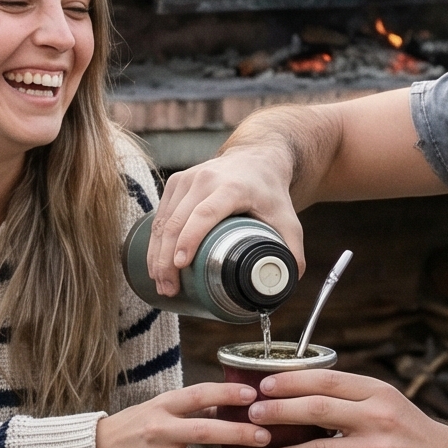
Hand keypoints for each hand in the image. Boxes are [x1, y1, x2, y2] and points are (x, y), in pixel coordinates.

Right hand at [96, 384, 269, 447]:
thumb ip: (193, 405)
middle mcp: (159, 431)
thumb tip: (233, 402)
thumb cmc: (134, 426)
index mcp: (161, 406)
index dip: (226, 393)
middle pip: (204, 432)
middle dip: (237, 434)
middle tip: (265, 436)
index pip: (198, 395)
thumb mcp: (158, 406)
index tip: (253, 395)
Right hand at [146, 147, 305, 296]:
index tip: (180, 264)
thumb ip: (292, 250)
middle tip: (169, 289)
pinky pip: (160, 215)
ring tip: (161, 283)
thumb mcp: (288, 219)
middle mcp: (205, 179)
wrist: (256, 158)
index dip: (190, 238)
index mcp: (232, 187)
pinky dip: (155, 242)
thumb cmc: (271, 192)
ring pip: (164, 220)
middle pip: (178, 221)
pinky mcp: (176, 182)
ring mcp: (187, 179)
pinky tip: (156, 263)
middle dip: (167, 258)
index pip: (205, 213)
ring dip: (157, 254)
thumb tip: (287, 282)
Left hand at [244, 368, 447, 447]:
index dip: (290, 381)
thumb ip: (353, 398)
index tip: (264, 385)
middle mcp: (377, 417)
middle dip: (278, 412)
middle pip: (316, 409)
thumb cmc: (414, 433)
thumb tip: (302, 393)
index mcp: (377, 393)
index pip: (325, 380)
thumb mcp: (389, 403)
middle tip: (253, 417)